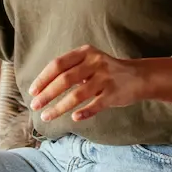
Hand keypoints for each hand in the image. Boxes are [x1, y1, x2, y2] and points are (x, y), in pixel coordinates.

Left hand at [28, 46, 171, 122]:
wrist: (139, 76)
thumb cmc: (107, 71)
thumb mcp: (90, 62)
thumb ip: (70, 70)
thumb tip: (42, 88)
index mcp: (85, 52)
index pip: (58, 64)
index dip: (43, 78)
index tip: (32, 91)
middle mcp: (95, 63)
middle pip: (65, 79)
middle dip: (47, 94)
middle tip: (35, 106)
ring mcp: (105, 78)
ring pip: (77, 95)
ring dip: (59, 107)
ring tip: (47, 116)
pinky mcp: (114, 93)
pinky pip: (95, 105)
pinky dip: (83, 112)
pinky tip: (74, 118)